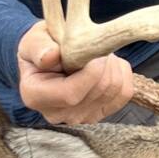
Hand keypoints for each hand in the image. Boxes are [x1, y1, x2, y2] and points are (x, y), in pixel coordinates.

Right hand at [17, 22, 133, 124]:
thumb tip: (50, 56)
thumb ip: (39, 47)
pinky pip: (125, 93)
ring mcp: (80, 117)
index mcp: (35, 96)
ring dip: (112, 65)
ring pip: (114, 90)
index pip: (71, 94)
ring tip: (96, 54)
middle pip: (98, 90)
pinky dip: (122, 73)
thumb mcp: (34, 40)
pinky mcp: (99, 114)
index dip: (90, 72)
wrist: (49, 57)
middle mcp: (56, 114)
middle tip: (92, 45)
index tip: (93, 51)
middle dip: (103, 62)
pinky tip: (107, 64)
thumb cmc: (41, 47)